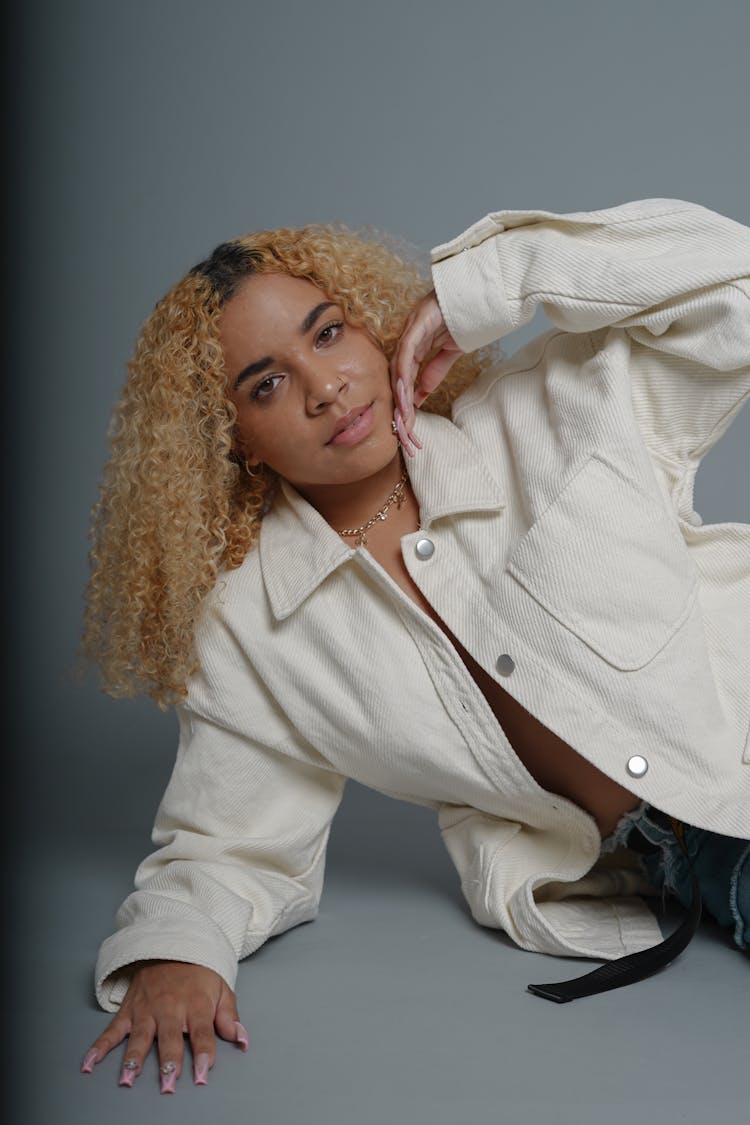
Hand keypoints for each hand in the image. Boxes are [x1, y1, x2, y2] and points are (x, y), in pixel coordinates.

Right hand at [80, 960, 247, 1092]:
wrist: (172, 945)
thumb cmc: (199, 973)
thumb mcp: (221, 989)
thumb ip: (229, 1017)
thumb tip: (242, 1040)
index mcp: (196, 1004)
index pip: (202, 1033)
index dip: (204, 1054)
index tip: (204, 1074)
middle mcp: (170, 1008)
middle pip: (169, 1038)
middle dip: (168, 1062)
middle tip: (167, 1084)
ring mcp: (147, 1010)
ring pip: (140, 1036)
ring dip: (133, 1059)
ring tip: (128, 1080)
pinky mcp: (129, 1010)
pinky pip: (112, 1031)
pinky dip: (99, 1048)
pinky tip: (89, 1064)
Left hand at [390, 291, 462, 455]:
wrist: (481, 292)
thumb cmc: (466, 317)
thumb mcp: (451, 352)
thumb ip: (435, 371)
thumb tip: (420, 395)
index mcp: (414, 346)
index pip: (405, 380)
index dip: (405, 404)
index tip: (407, 427)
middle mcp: (408, 338)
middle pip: (398, 377)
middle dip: (400, 406)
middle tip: (403, 432)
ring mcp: (412, 328)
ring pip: (400, 367)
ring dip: (401, 395)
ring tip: (404, 418)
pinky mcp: (419, 321)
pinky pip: (408, 351)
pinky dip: (404, 372)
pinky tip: (405, 391)